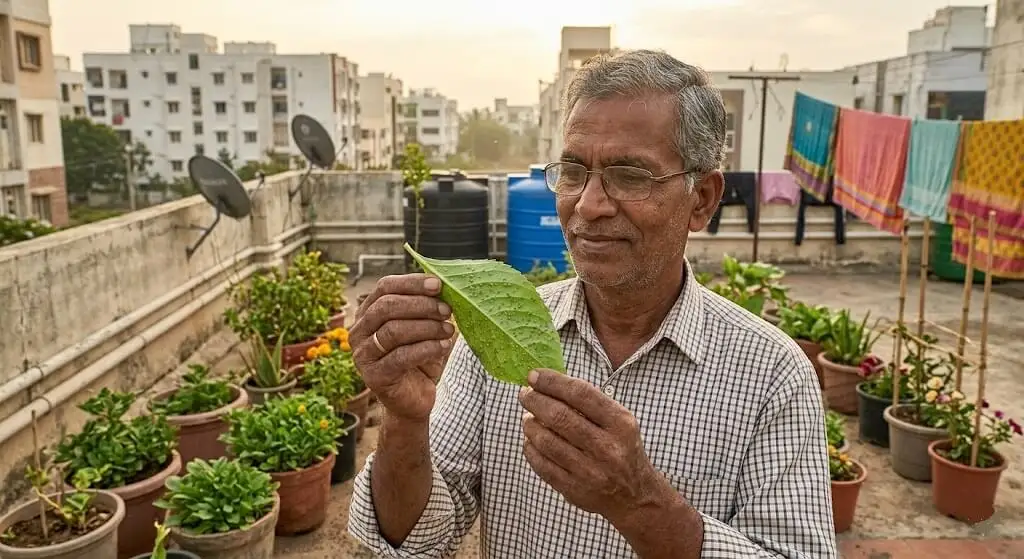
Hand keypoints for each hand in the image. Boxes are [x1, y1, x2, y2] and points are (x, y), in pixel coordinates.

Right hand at [349, 274, 455, 423]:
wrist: (414, 398)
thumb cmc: (418, 358)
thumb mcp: (422, 327)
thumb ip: (425, 307)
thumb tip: (441, 285)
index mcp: (367, 313)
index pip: (384, 287)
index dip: (411, 283)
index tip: (438, 285)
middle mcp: (359, 332)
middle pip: (387, 307)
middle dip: (421, 305)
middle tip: (446, 310)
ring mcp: (363, 355)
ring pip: (393, 331)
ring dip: (427, 327)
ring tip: (448, 329)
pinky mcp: (373, 377)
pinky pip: (401, 357)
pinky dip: (426, 348)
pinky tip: (443, 346)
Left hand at [518, 369, 667, 522]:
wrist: (635, 496)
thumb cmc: (621, 448)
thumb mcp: (619, 421)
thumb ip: (590, 403)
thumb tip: (549, 383)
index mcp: (620, 424)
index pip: (581, 394)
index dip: (552, 382)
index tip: (533, 375)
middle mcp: (607, 447)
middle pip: (560, 417)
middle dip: (535, 401)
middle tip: (525, 394)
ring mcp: (590, 471)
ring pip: (547, 441)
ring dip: (530, 425)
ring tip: (527, 418)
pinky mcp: (575, 490)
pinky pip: (542, 465)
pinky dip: (530, 449)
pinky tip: (530, 441)